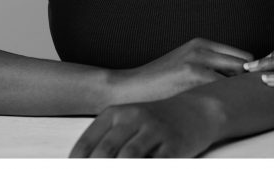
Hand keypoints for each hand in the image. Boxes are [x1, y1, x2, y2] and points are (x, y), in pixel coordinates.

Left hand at [69, 95, 220, 157]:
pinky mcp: (174, 145)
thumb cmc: (155, 122)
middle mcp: (134, 118)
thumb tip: (82, 162)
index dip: (77, 163)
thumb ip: (105, 144)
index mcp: (115, 113)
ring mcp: (155, 131)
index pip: (88, 144)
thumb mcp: (127, 123)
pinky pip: (155, 164)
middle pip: (106, 152)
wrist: (196, 111)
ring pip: (129, 158)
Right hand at [109, 38, 253, 104]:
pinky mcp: (192, 73)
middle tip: (253, 99)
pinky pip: (222, 86)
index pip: (243, 56)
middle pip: (244, 63)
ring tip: (240, 105)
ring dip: (241, 90)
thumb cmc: (160, 81)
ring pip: (236, 75)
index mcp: (202, 44)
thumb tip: (239, 80)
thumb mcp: (186, 65)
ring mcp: (197, 59)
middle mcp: (202, 47)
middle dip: (251, 81)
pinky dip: (228, 97)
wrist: (132, 87)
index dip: (251, 73)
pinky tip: (225, 108)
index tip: (255, 88)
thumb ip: (210, 67)